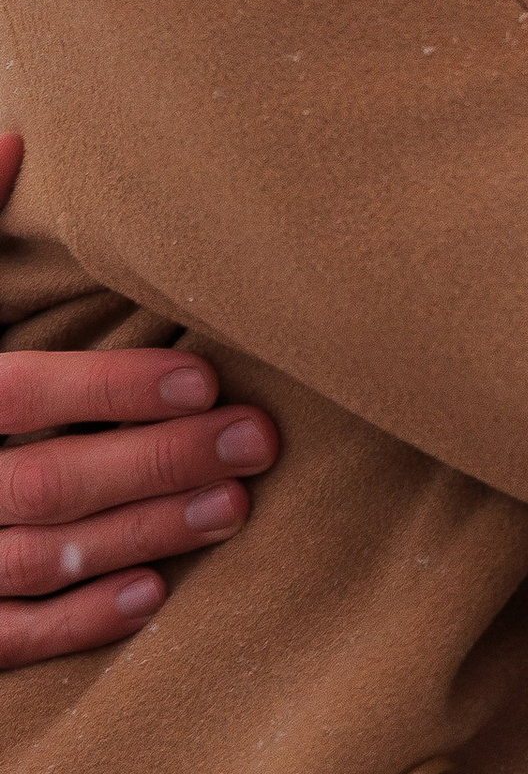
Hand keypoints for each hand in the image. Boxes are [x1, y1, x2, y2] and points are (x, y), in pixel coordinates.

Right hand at [0, 137, 278, 666]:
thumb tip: (15, 136)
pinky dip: (75, 623)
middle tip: (256, 441)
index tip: (205, 377)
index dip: (110, 390)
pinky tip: (151, 594)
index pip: (21, 393)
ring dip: (139, 536)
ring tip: (232, 508)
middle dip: (158, 464)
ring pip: (34, 558)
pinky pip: (0, 638)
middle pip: (44, 481)